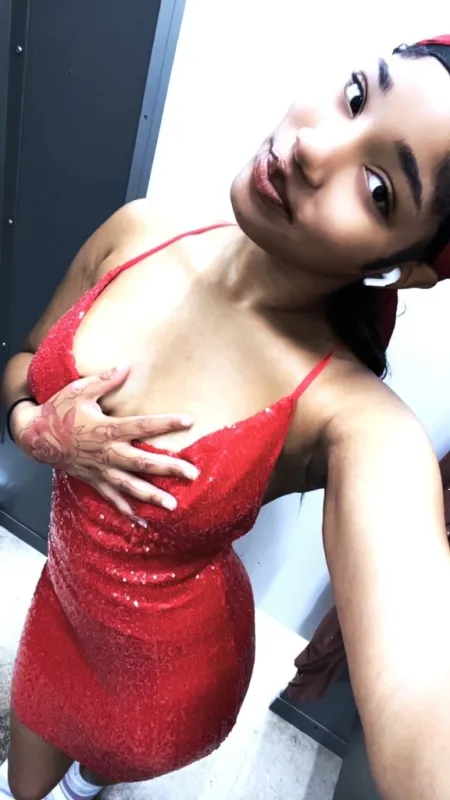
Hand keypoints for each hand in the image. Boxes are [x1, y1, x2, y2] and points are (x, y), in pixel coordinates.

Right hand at [11, 367, 198, 515]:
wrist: (35, 436)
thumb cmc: (59, 411)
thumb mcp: (80, 390)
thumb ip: (105, 380)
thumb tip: (127, 365)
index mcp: (107, 429)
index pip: (142, 426)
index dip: (166, 423)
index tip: (189, 421)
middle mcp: (107, 453)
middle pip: (143, 462)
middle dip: (169, 468)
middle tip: (192, 473)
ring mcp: (100, 470)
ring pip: (130, 486)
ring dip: (152, 496)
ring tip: (173, 506)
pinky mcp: (94, 480)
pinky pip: (112, 499)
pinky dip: (127, 512)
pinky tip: (143, 522)